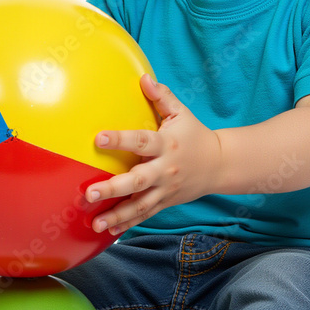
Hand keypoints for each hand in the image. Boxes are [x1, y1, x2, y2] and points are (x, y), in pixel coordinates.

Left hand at [86, 74, 221, 234]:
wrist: (220, 165)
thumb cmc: (195, 135)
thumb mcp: (182, 113)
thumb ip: (162, 97)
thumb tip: (143, 77)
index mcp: (167, 145)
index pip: (141, 141)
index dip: (120, 139)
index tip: (98, 138)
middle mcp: (165, 170)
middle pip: (137, 181)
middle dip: (113, 189)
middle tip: (89, 193)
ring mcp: (165, 190)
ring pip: (139, 206)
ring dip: (116, 216)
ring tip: (95, 223)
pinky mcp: (165, 203)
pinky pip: (145, 215)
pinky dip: (128, 225)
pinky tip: (108, 232)